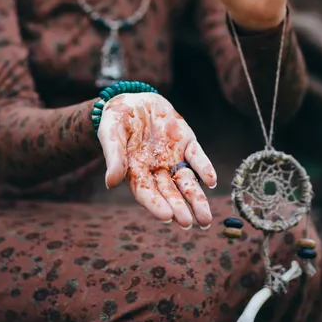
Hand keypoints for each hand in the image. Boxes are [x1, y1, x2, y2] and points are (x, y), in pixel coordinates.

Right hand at [98, 92, 216, 228]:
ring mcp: (173, 156)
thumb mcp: (111, 134)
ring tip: (205, 219)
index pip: (146, 192)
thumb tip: (110, 183)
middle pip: (169, 192)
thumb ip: (113, 157)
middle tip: (188, 223)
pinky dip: (204, 168)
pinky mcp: (186, 142)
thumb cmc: (116, 119)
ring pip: (186, 180)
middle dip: (179, 208)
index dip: (156, 204)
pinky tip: (211, 181)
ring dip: (196, 198)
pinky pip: (196, 157)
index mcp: (135, 170)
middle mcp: (156, 168)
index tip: (166, 216)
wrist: (133, 99)